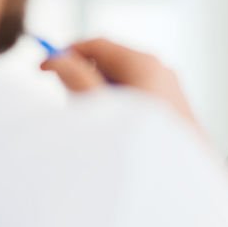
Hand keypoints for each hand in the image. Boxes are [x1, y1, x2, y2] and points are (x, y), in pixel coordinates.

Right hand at [40, 38, 200, 130]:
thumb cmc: (143, 146)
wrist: (185, 182)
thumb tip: (59, 60)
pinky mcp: (174, 107)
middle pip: (111, 61)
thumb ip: (77, 81)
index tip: (42, 68)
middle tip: (68, 102)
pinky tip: (115, 134)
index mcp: (145, 64)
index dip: (66, 53)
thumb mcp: (101, 109)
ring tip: (97, 125)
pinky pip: (138, 96)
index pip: (98, 44)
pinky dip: (119, 106)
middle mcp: (161, 69)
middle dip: (84, 76)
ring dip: (101, 94)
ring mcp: (171, 87)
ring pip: (123, 80)